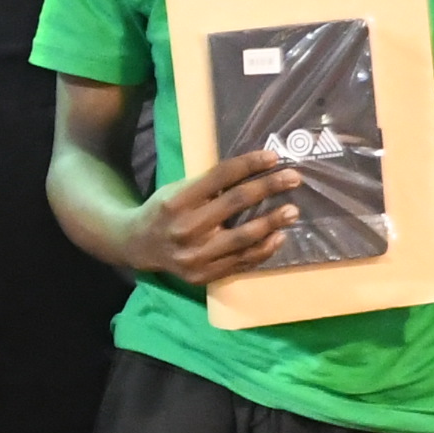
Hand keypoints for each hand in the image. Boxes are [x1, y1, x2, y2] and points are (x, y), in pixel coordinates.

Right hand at [131, 152, 304, 285]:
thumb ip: (209, 185)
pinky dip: (263, 249)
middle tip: (294, 178)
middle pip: (235, 203)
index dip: (249, 165)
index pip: (220, 177)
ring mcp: (195, 256)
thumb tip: (255, 170)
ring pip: (243, 237)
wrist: (139, 246)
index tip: (274, 157)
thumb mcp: (178, 190)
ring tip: (292, 211)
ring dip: (273, 222)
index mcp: (178, 201)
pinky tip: (279, 237)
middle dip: (269, 187)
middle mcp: (186, 228)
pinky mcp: (203, 275)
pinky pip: (241, 261)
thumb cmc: (166, 210)